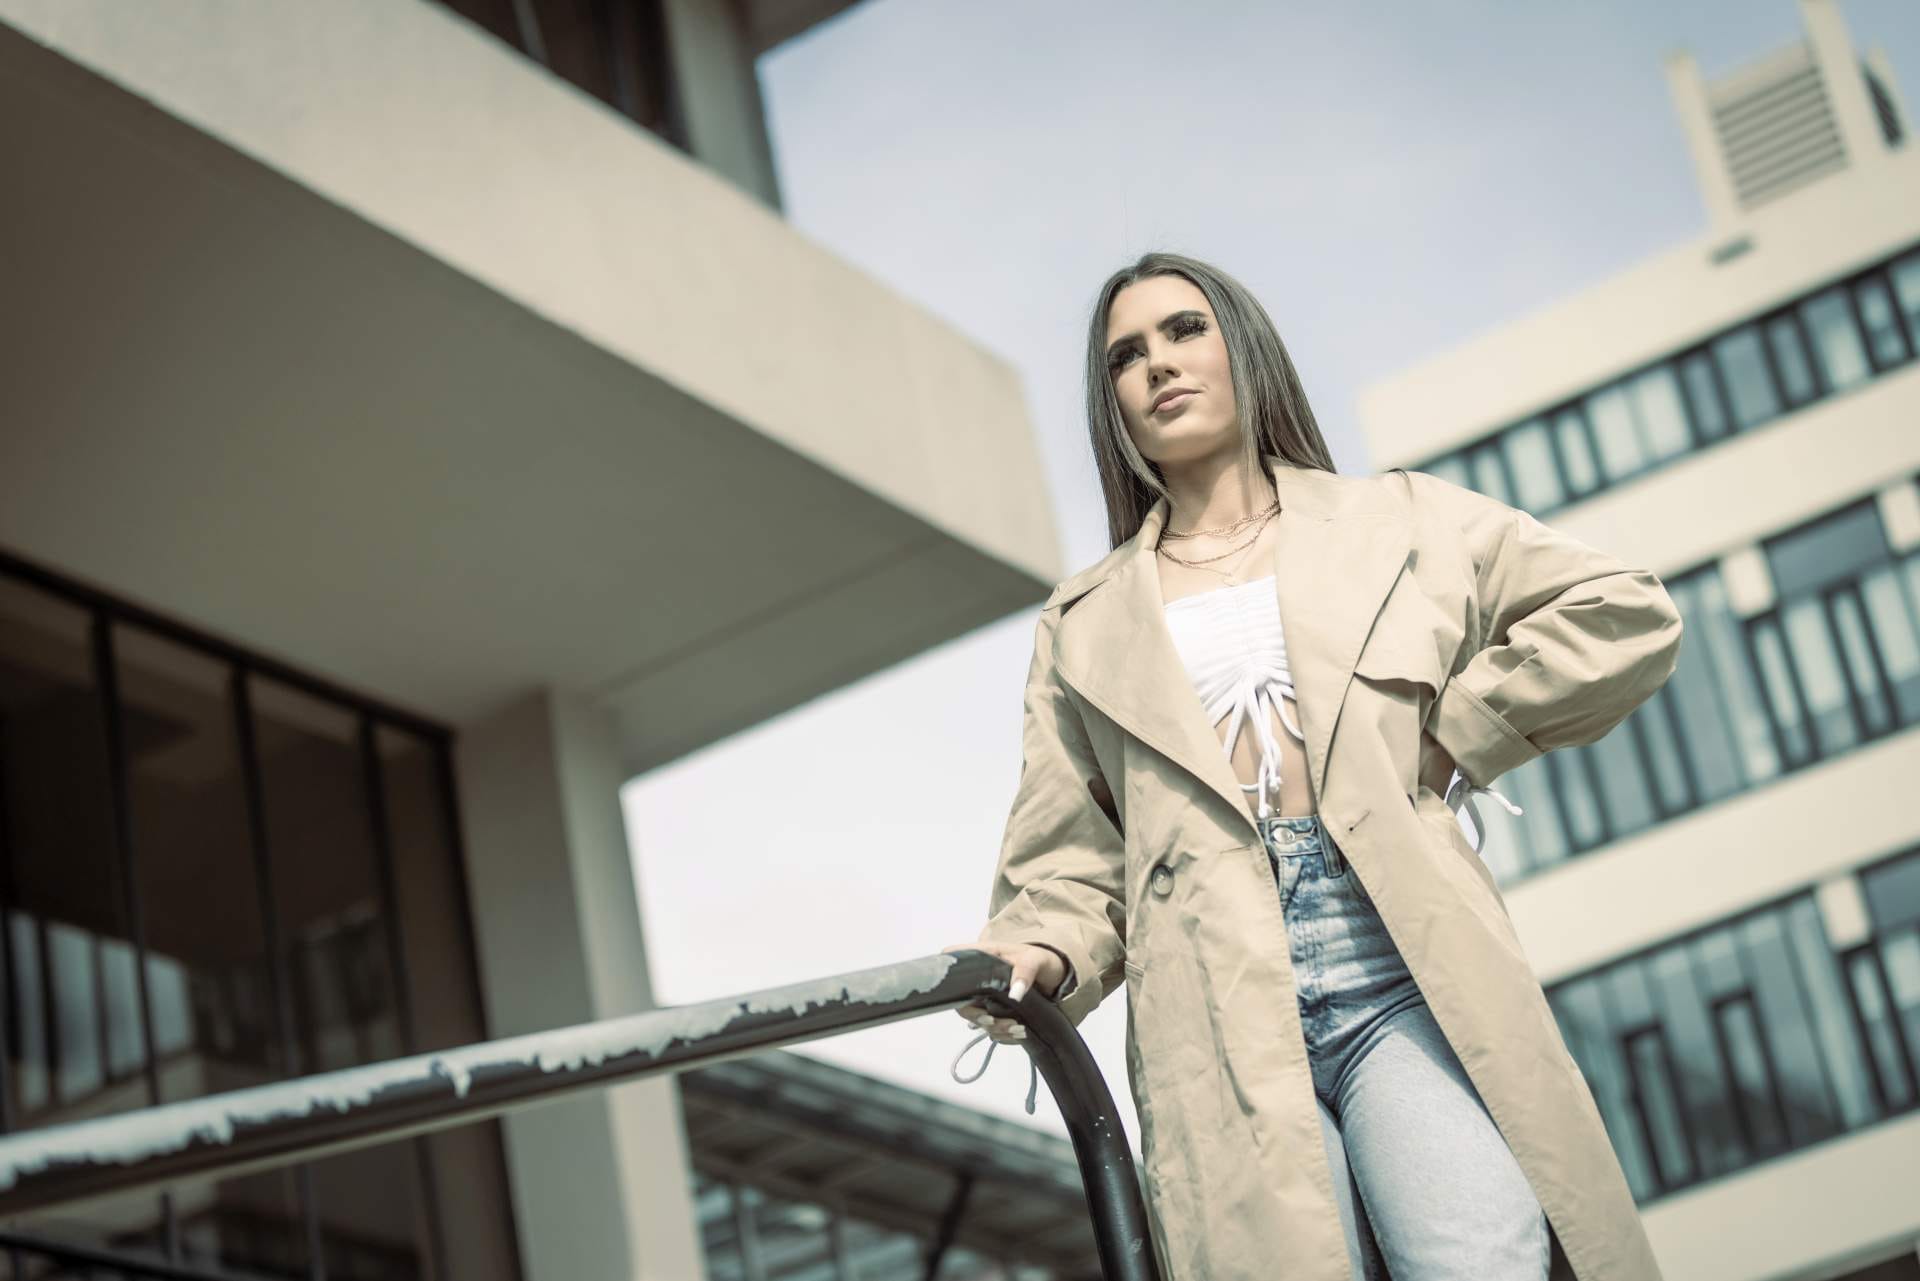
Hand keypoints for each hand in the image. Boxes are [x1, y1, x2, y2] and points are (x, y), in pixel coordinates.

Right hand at [940, 941, 1066, 1042]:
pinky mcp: (996, 1012)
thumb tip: (1014, 994)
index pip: (952, 961)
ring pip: (978, 1019)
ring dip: (995, 1029)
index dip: (948, 977)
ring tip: (1018, 1029)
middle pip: (961, 1001)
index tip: (965, 999)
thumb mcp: (1035, 960)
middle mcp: (979, 979)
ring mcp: (986, 997)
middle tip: (994, 1022)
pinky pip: (992, 1029)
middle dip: (977, 1017)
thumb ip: (1025, 972)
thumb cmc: (1040, 960)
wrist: (1054, 976)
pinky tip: (1020, 1033)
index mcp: (982, 957)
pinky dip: (1004, 1035)